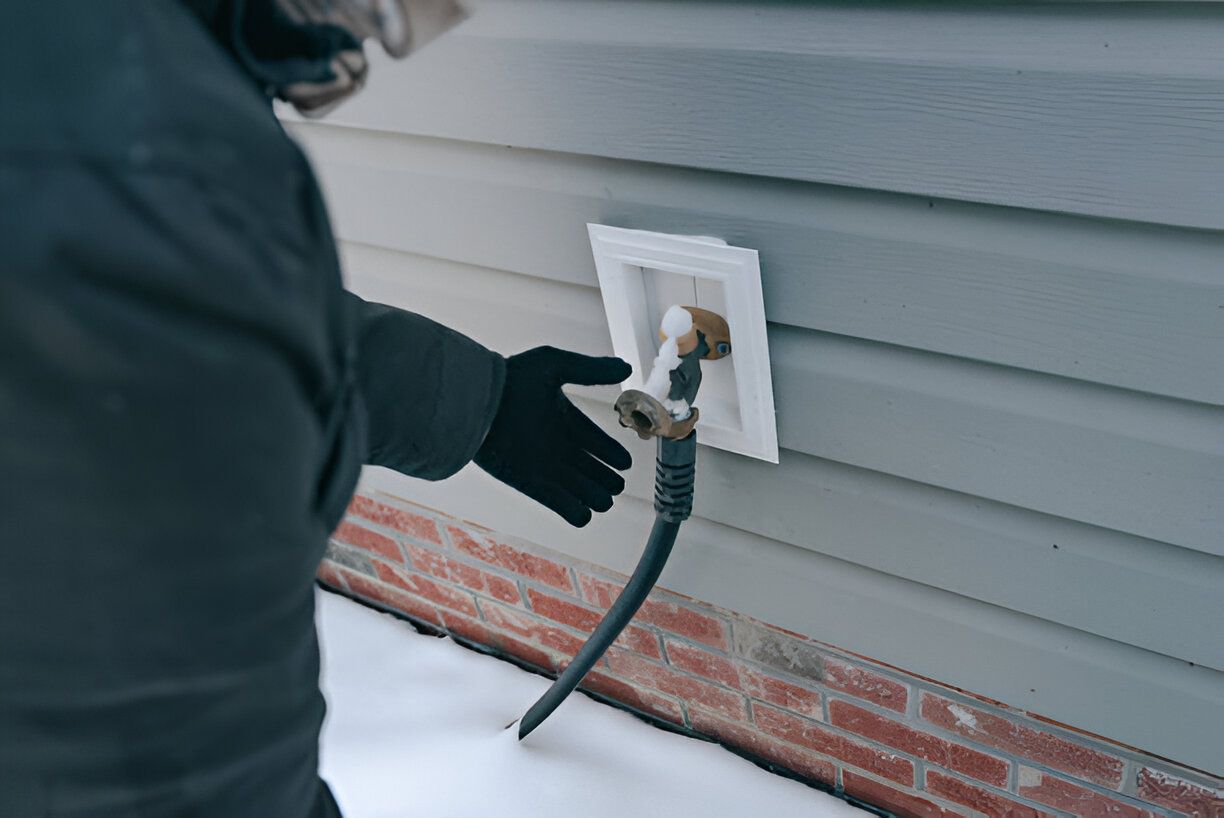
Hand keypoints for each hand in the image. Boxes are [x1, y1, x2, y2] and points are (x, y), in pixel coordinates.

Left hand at [474, 347, 632, 526]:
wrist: (475, 405)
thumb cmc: (511, 380)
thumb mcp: (554, 366)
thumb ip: (591, 370)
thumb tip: (628, 368)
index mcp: (567, 420)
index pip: (599, 443)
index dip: (614, 455)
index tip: (623, 462)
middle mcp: (560, 446)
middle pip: (596, 473)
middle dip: (610, 481)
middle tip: (613, 482)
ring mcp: (548, 468)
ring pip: (585, 494)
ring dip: (597, 498)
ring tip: (600, 496)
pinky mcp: (534, 486)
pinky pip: (564, 508)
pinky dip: (577, 513)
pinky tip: (583, 510)